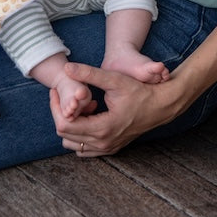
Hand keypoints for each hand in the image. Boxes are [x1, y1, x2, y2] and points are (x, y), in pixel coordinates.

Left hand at [50, 62, 179, 156]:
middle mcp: (102, 142)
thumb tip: (67, 68)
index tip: (56, 92)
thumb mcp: (114, 80)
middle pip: (65, 135)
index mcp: (101, 128)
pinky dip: (80, 134)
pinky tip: (90, 116)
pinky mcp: (110, 149)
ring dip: (72, 125)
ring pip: (72, 144)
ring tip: (82, 107)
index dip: (55, 107)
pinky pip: (84, 148)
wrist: (161, 106)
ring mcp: (107, 148)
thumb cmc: (140, 91)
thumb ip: (89, 73)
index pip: (64, 124)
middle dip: (62, 114)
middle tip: (68, 96)